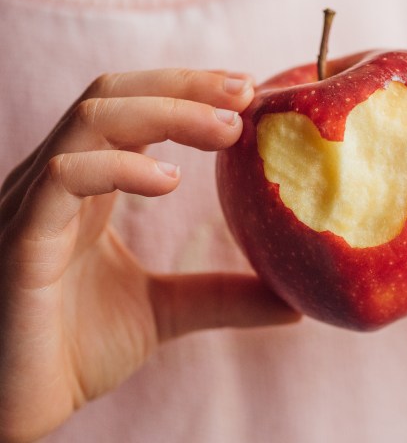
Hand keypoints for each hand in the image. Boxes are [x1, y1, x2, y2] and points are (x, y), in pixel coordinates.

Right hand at [0, 69, 298, 442]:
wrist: (16, 407)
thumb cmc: (72, 350)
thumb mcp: (166, 311)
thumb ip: (221, 294)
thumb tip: (293, 297)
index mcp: (88, 186)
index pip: (132, 107)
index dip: (188, 90)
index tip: (248, 91)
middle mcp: (57, 181)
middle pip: (114, 95)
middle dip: (183, 85)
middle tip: (245, 91)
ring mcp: (33, 204)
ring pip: (91, 120)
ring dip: (165, 112)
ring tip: (226, 129)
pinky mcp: (20, 240)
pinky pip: (63, 178)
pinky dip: (119, 166)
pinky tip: (169, 180)